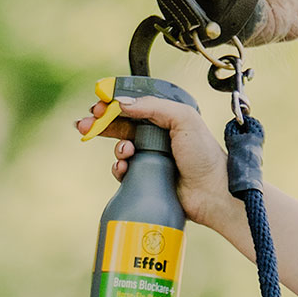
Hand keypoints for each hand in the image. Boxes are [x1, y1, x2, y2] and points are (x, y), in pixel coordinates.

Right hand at [75, 94, 236, 230]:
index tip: (97, 105)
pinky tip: (123, 168)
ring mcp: (151, 158)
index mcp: (167, 118)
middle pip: (121, 125)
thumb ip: (154, 107)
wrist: (213, 193)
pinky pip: (123, 171)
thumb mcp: (184, 119)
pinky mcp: (146, 179)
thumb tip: (122, 103)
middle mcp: (158, 136)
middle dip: (100, 124)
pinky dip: (119, 168)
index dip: (113, 105)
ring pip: (121, 148)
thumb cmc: (205, 155)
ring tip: (125, 152)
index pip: (134, 106)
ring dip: (116, 147)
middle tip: (84, 125)